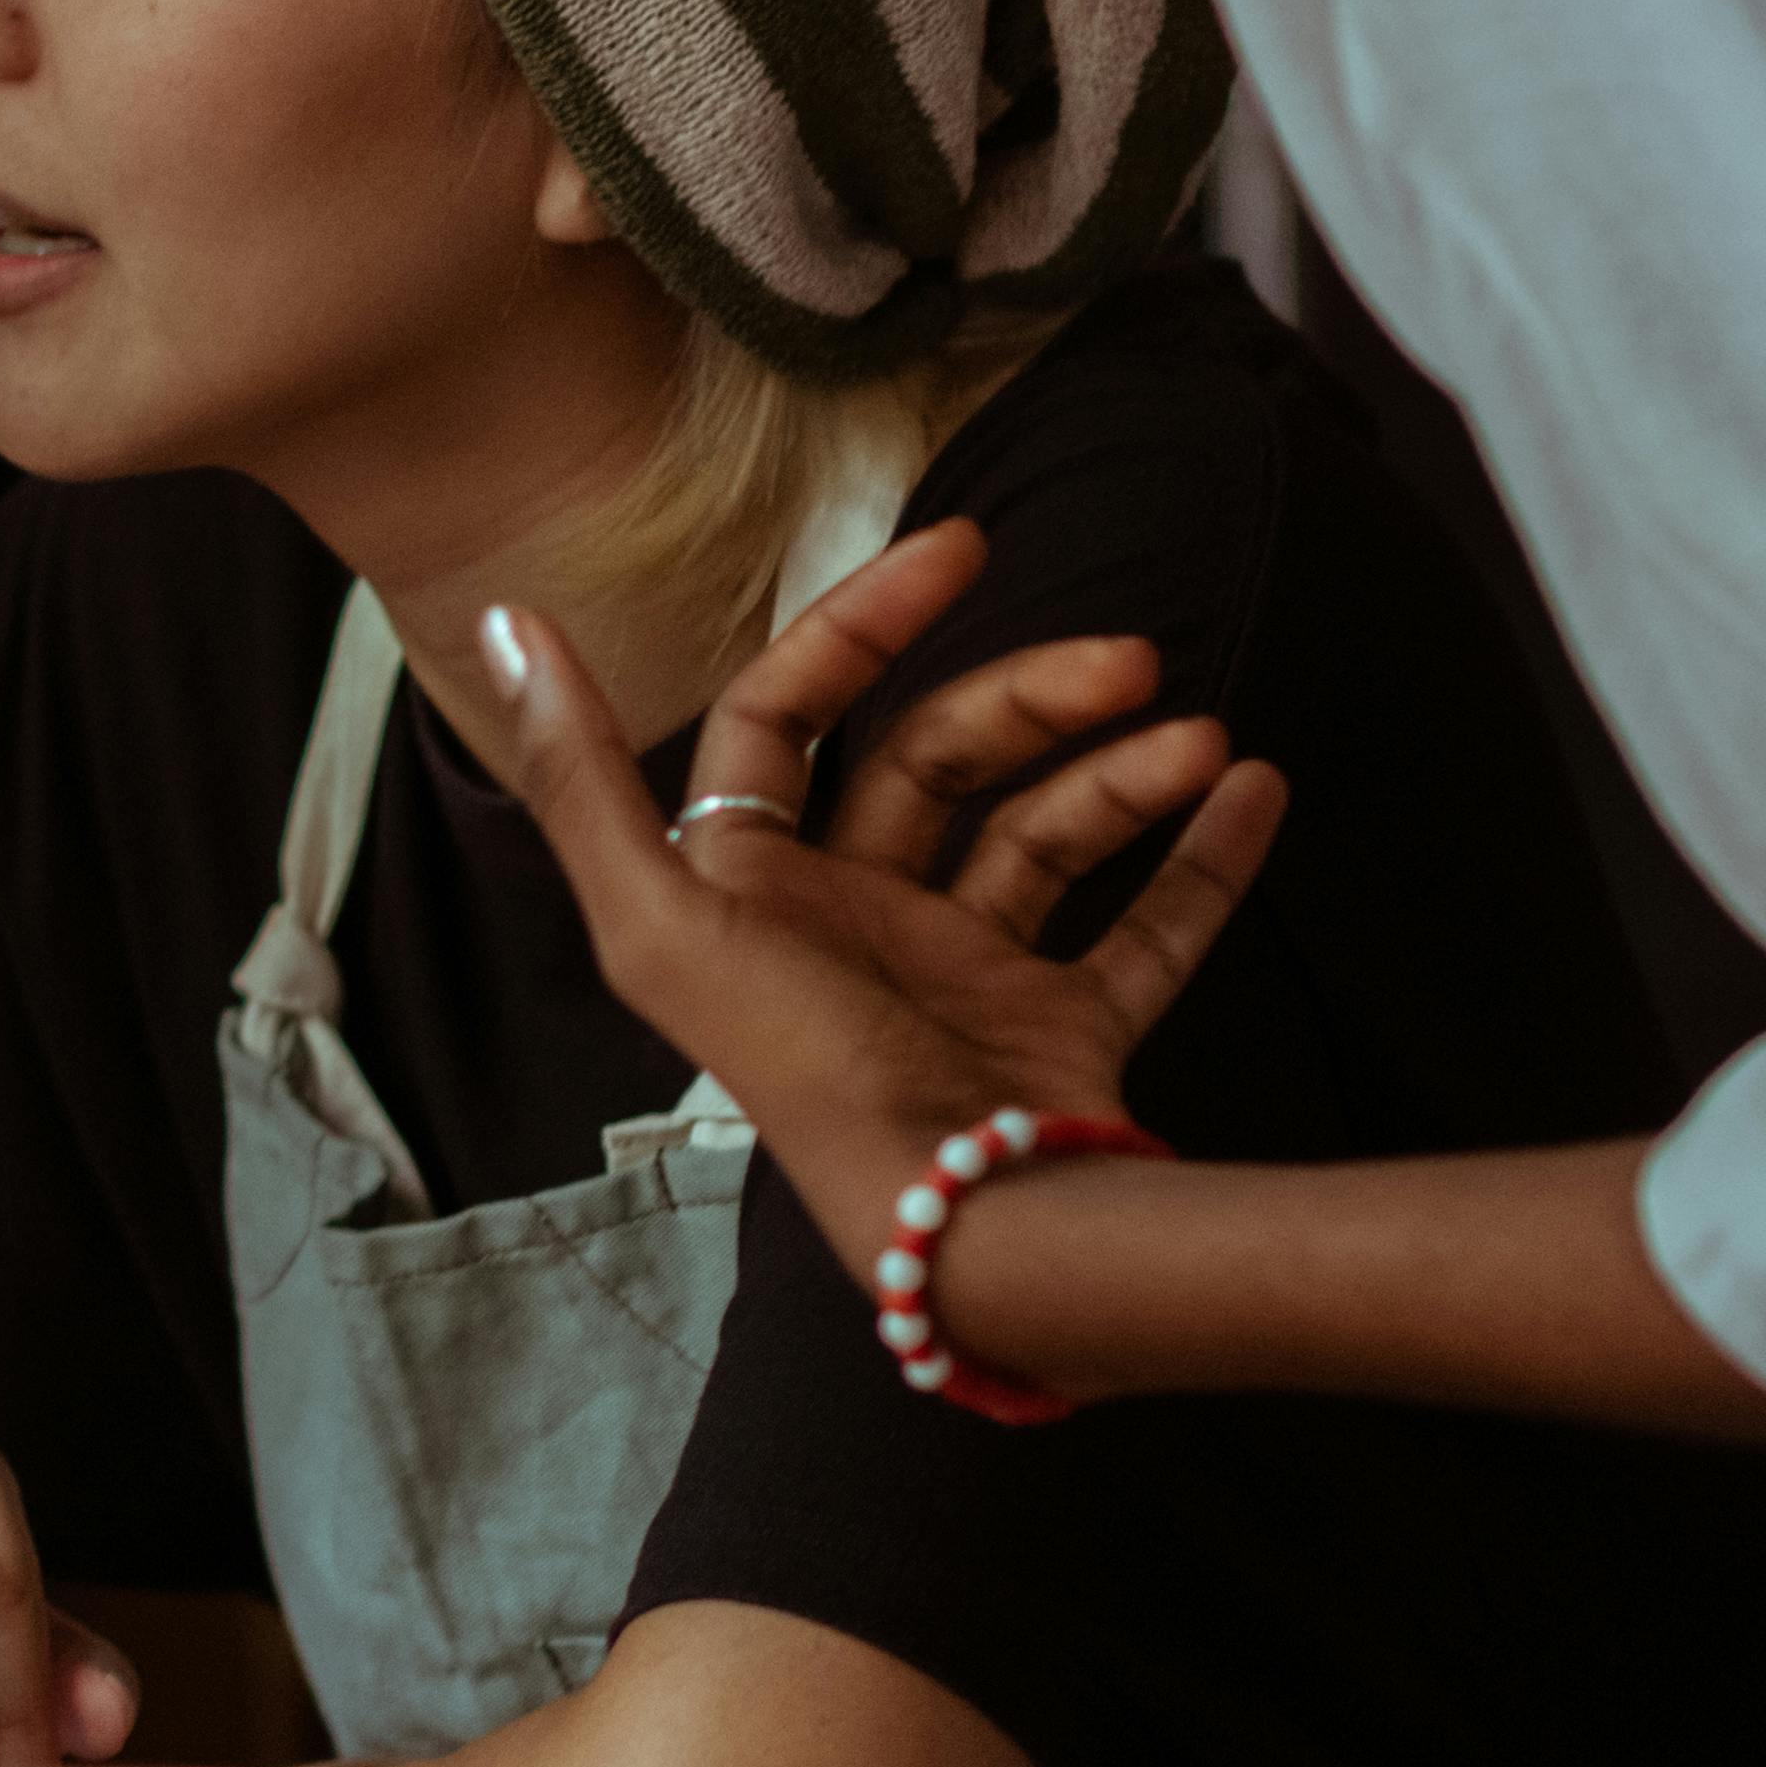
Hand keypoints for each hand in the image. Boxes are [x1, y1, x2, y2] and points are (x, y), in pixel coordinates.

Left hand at [461, 518, 1285, 1240]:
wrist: (958, 1217)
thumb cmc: (803, 1068)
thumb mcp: (660, 919)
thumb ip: (578, 776)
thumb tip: (512, 618)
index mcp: (752, 891)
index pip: (790, 717)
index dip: (860, 625)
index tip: (960, 549)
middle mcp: (851, 924)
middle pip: (937, 762)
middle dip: (1032, 697)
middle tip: (1131, 660)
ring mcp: (963, 979)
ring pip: (1046, 833)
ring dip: (1126, 773)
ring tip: (1198, 737)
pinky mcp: (1060, 1033)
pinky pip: (1144, 928)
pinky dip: (1203, 860)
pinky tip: (1253, 790)